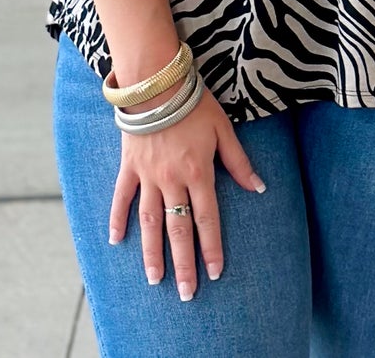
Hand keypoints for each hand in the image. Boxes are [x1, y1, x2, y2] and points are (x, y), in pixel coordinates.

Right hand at [108, 85, 265, 300]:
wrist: (156, 81)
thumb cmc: (193, 102)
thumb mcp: (223, 128)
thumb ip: (238, 161)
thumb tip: (258, 187)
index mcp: (198, 172)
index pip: (207, 219)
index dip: (211, 248)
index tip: (215, 273)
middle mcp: (172, 180)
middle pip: (178, 229)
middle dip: (183, 264)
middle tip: (186, 293)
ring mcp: (148, 176)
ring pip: (150, 222)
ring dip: (152, 252)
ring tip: (155, 279)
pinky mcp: (129, 166)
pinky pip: (122, 197)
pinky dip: (117, 219)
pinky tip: (116, 241)